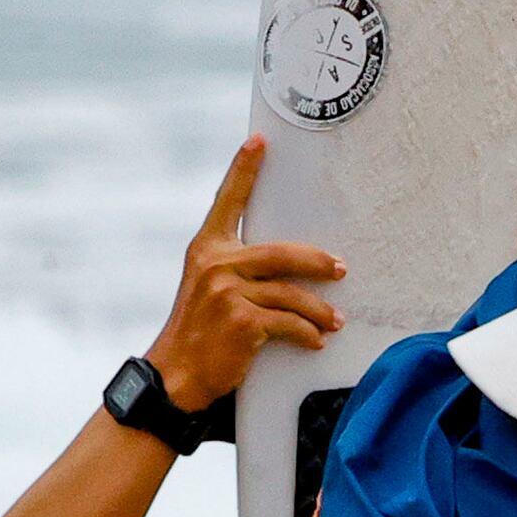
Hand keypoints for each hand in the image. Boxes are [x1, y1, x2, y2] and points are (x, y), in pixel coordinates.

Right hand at [143, 139, 347, 413]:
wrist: (176, 376)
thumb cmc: (199, 333)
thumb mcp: (207, 290)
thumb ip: (236, 269)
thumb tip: (288, 262)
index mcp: (206, 250)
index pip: (228, 201)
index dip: (244, 169)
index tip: (259, 140)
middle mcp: (215, 265)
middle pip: (283, 252)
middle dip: (317, 262)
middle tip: (339, 269)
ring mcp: (227, 292)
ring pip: (292, 293)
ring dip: (319, 311)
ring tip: (334, 321)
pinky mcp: (243, 321)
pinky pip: (290, 323)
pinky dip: (307, 334)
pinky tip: (315, 341)